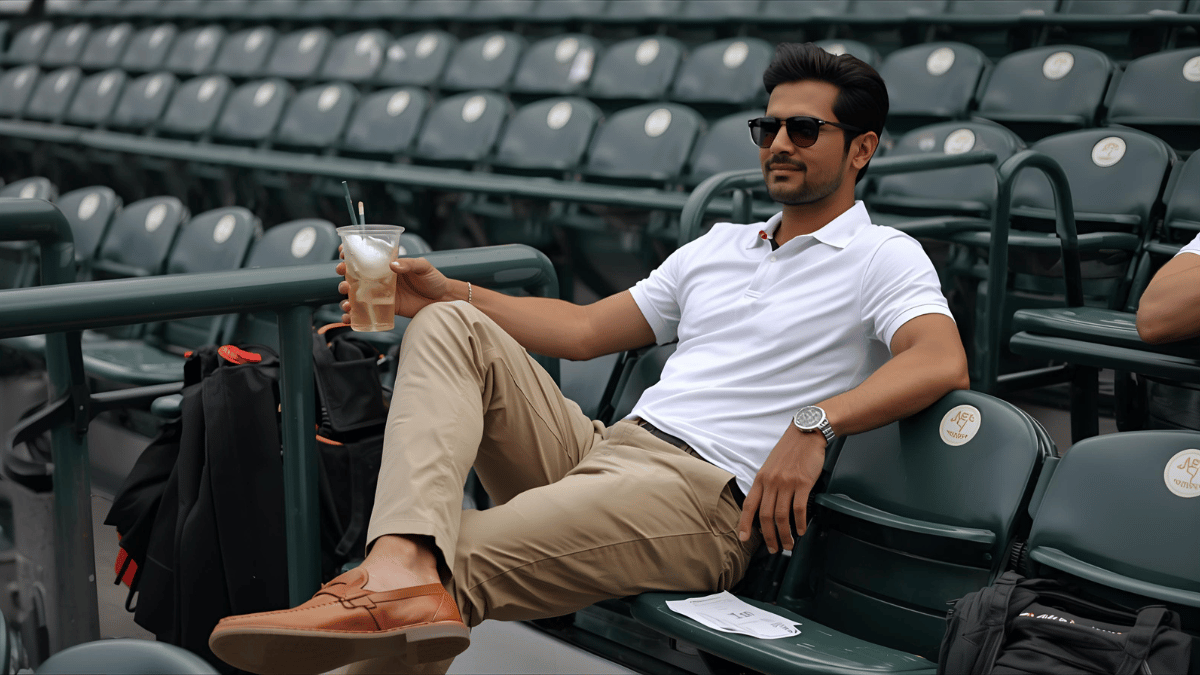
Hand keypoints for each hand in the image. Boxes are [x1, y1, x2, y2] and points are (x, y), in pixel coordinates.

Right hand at [337, 253, 450, 320]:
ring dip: (346, 298)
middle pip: (355, 276)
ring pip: (356, 295)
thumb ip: (409, 264)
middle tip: (343, 276)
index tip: (342, 253)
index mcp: (386, 264)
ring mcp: (381, 294)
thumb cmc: (433, 279)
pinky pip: (366, 312)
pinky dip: (354, 317)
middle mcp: (380, 278)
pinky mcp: (385, 309)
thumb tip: (392, 265)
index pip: (365, 257)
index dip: (350, 254)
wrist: (442, 300)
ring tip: (346, 302)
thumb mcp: (423, 267)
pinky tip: (348, 319)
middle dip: (343, 276)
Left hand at [737, 426, 825, 553]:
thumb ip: (767, 484)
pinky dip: (799, 523)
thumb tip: (766, 504)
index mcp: (761, 478)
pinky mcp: (803, 483)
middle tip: (773, 549)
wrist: (806, 433)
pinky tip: (801, 530)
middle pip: (765, 516)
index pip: (749, 505)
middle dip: (768, 536)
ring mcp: (786, 483)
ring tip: (789, 544)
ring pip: (781, 516)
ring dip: (785, 534)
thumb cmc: (790, 450)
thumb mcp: (771, 466)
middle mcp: (771, 482)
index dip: (744, 524)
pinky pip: (799, 509)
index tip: (743, 538)